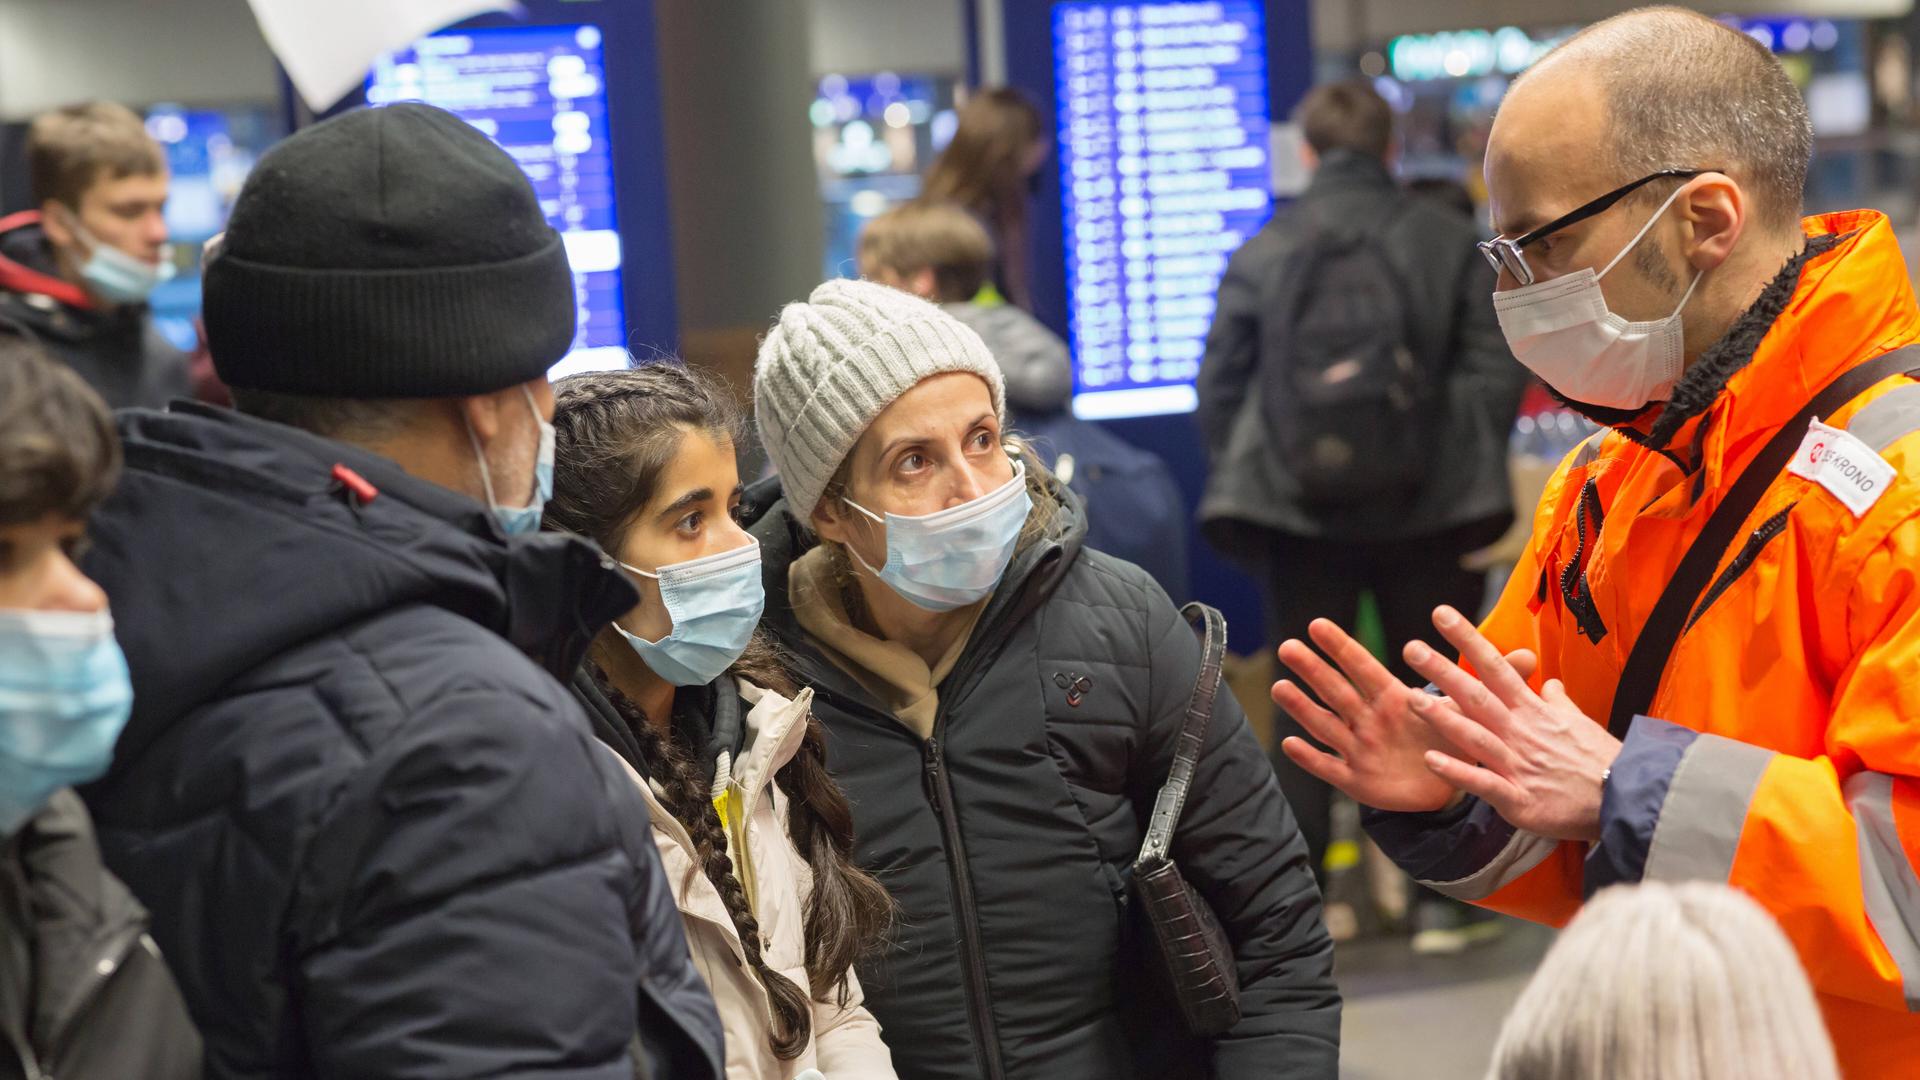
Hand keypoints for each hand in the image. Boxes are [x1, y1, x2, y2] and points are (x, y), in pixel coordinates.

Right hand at [1272, 618, 1535, 813]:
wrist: (1447, 787)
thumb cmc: (1451, 739)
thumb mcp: (1473, 711)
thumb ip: (1496, 683)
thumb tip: (1531, 655)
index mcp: (1393, 699)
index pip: (1364, 668)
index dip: (1342, 647)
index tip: (1318, 624)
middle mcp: (1369, 720)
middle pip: (1336, 691)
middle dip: (1313, 670)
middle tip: (1288, 647)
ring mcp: (1359, 749)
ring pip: (1327, 725)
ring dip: (1303, 708)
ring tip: (1279, 688)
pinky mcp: (1357, 780)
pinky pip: (1330, 767)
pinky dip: (1311, 758)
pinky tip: (1291, 744)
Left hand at [1402, 606, 1620, 842]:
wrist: (1627, 800)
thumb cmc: (1602, 761)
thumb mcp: (1579, 723)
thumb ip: (1557, 702)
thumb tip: (1548, 683)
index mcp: (1533, 712)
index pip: (1495, 667)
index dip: (1467, 639)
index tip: (1440, 614)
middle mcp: (1521, 732)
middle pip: (1477, 695)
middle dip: (1443, 671)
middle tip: (1410, 648)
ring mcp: (1518, 765)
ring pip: (1475, 736)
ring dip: (1443, 718)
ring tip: (1410, 700)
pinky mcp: (1519, 799)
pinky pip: (1484, 784)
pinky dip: (1458, 772)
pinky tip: (1430, 760)